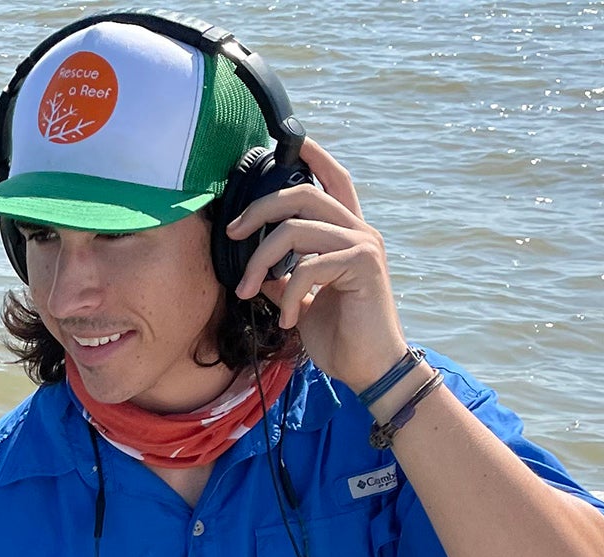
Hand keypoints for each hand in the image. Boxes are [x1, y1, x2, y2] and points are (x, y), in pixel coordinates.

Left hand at [225, 138, 411, 394]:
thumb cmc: (339, 335)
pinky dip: (289, 295)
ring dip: (260, 262)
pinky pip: (308, 266)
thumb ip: (284, 275)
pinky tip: (288, 322)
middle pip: (302, 194)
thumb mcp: (301, 299)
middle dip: (258, 209)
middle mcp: (359, 230)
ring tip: (248, 293)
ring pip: (295, 229)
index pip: (332, 179)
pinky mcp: (363, 265)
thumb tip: (256, 265)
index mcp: (347, 232)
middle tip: (232, 235)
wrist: (370, 368)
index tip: (286, 141)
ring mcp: (363, 245)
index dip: (313, 156)